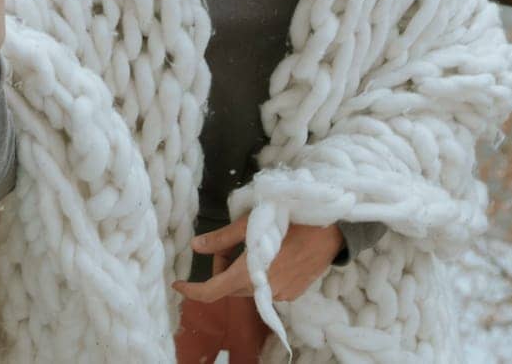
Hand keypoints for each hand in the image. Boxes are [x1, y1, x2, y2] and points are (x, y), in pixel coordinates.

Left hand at [172, 216, 342, 303]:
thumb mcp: (252, 223)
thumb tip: (195, 246)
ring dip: (241, 271)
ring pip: (248, 287)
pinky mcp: (294, 293)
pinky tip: (271, 252)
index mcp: (249, 273)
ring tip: (252, 243)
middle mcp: (264, 289)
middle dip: (222, 267)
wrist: (333, 228)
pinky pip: (267, 287)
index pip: (213, 291)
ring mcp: (281, 294)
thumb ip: (222, 238)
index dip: (192, 290)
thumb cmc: (291, 219)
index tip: (178, 285)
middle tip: (228, 242)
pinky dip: (260, 274)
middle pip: (230, 286)